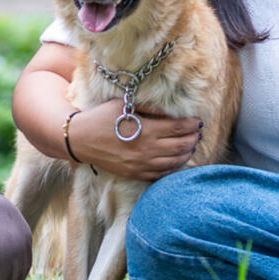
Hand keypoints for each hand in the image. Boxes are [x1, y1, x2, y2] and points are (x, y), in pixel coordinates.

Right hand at [69, 100, 202, 181]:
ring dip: (187, 153)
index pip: (178, 128)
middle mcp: (147, 149)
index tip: (197, 121)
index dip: (191, 124)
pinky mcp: (136, 173)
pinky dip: (174, 167)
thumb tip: (168, 111)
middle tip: (198, 133)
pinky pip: (161, 174)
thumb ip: (147, 108)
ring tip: (191, 146)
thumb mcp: (123, 106)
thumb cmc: (100, 118)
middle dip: (193, 139)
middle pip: (181, 146)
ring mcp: (142, 164)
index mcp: (146, 130)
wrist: (80, 139)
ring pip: (174, 162)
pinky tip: (177, 161)